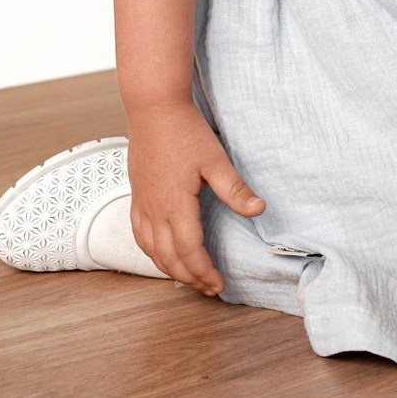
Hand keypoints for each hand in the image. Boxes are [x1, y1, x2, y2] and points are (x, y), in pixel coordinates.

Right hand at [126, 99, 264, 295]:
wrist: (153, 109)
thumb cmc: (185, 132)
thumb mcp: (216, 160)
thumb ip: (235, 190)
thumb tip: (259, 210)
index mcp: (176, 205)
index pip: (190, 251)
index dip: (204, 272)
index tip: (219, 284)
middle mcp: (155, 210)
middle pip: (169, 258)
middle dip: (189, 278)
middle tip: (209, 289)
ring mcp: (142, 203)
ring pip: (151, 250)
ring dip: (169, 269)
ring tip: (188, 278)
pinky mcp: (137, 194)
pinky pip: (138, 233)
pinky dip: (150, 252)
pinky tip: (160, 253)